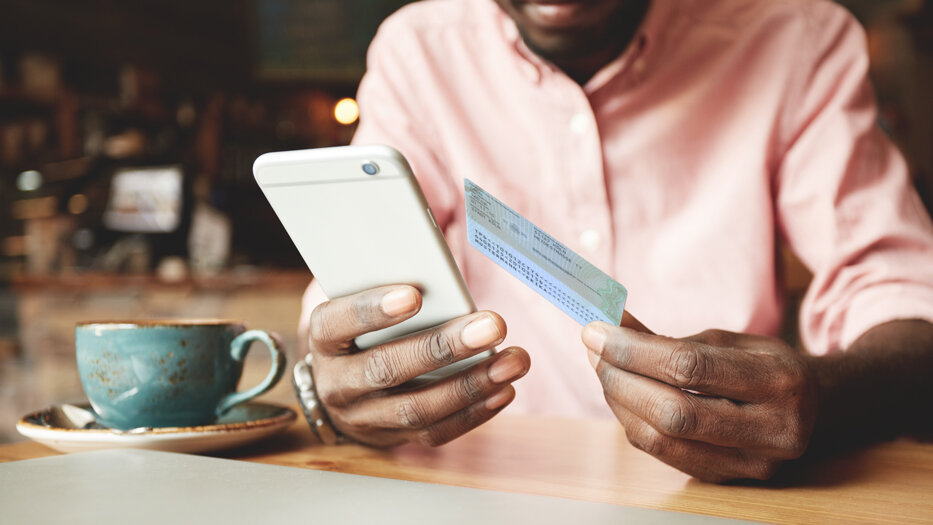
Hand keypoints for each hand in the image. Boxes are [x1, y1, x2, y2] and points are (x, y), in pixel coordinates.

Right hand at [307, 284, 529, 447]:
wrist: (342, 388)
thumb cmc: (362, 332)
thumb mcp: (360, 306)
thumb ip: (393, 292)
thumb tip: (443, 280)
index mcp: (325, 339)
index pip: (339, 322)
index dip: (373, 310)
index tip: (413, 295)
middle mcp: (338, 383)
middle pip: (387, 368)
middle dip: (443, 347)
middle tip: (492, 325)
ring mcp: (365, 417)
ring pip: (417, 407)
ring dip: (471, 384)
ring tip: (513, 361)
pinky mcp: (395, 438)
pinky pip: (436, 432)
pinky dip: (474, 412)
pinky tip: (504, 389)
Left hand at [582, 313, 817, 481]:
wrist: (815, 408)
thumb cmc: (765, 364)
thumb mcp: (728, 340)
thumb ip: (668, 337)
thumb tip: (609, 323)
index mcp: (780, 381)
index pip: (690, 367)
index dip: (634, 349)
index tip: (597, 330)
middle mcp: (773, 430)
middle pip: (674, 412)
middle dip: (621, 378)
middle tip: (594, 350)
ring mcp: (753, 463)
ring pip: (663, 440)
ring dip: (620, 402)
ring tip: (603, 369)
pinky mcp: (730, 480)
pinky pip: (665, 454)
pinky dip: (634, 422)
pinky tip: (622, 396)